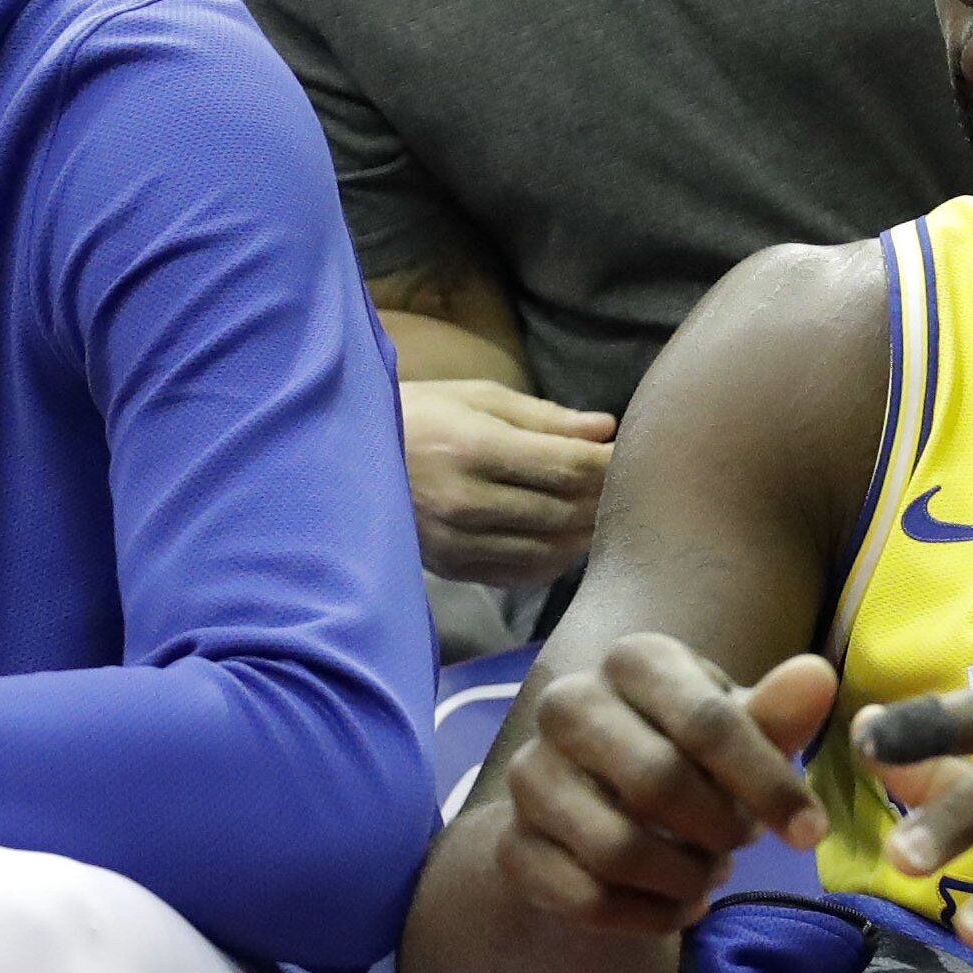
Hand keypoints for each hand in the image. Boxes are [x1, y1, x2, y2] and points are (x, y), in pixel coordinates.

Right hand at [401, 379, 614, 586]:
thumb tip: (605, 429)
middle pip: (564, 510)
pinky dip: (553, 560)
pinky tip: (564, 539)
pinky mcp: (451, 568)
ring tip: (601, 512)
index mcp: (473, 448)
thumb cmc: (417, 415)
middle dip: (603, 497)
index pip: (566, 466)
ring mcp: (457, 542)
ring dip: (584, 532)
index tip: (629, 455)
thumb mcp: (476, 398)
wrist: (343, 459)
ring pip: (549, 548)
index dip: (608, 464)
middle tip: (626, 485)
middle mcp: (466, 502)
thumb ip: (544, 417)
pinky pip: (521, 574)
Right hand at [500, 638, 836, 932]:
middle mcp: (567, 703)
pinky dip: (649, 918)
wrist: (591, 799)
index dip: (768, 785)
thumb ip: (774, 715)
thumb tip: (817, 676)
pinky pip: (586, 900)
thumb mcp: (737, 732)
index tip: (810, 833)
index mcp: (633, 660)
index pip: (708, 722)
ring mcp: (529, 774)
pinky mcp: (510, 844)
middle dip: (718, 832)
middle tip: (739, 846)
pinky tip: (675, 908)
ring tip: (705, 874)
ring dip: (684, 879)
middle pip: (657, 784)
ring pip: (618, 850)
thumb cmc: (684, 751)